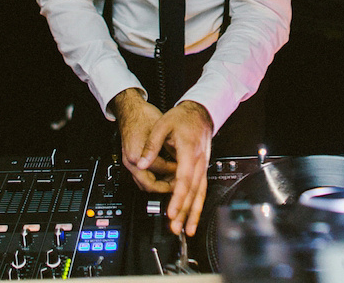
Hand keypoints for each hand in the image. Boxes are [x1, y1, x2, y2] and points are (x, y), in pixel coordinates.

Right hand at [112, 89, 174, 193]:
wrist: (130, 109)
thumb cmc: (143, 116)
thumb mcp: (160, 129)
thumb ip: (170, 147)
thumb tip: (181, 160)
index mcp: (137, 153)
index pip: (160, 169)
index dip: (174, 171)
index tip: (184, 170)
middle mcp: (131, 161)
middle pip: (149, 185)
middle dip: (166, 187)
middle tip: (180, 184)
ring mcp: (129, 162)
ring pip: (144, 184)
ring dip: (160, 185)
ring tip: (174, 181)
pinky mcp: (131, 162)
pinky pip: (141, 178)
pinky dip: (153, 180)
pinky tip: (165, 175)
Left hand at [137, 100, 212, 236]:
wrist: (200, 112)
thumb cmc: (182, 118)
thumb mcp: (163, 125)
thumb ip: (152, 145)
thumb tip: (141, 162)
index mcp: (189, 151)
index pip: (183, 179)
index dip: (178, 197)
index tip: (172, 211)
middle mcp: (198, 162)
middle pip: (193, 191)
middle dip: (184, 211)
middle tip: (176, 227)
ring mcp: (202, 166)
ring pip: (199, 193)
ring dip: (193, 213)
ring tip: (187, 230)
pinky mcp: (201, 169)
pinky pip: (201, 190)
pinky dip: (197, 205)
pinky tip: (193, 216)